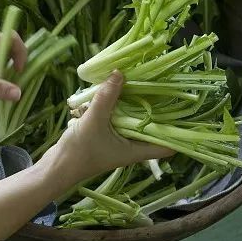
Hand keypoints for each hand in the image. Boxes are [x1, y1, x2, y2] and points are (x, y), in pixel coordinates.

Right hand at [47, 71, 173, 181]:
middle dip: (153, 107)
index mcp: (137, 149)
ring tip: (132, 82)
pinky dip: (112, 105)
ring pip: (131, 117)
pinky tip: (105, 92)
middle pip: (151, 125)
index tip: (185, 111)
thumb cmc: (80, 152)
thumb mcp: (94, 121)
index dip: (179, 132)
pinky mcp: (105, 133)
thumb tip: (120, 73)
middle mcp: (131, 145)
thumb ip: (107, 98)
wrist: (55, 167)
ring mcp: (118, 139)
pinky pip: (115, 116)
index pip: (168, 145)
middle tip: (159, 85)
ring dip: (129, 102)